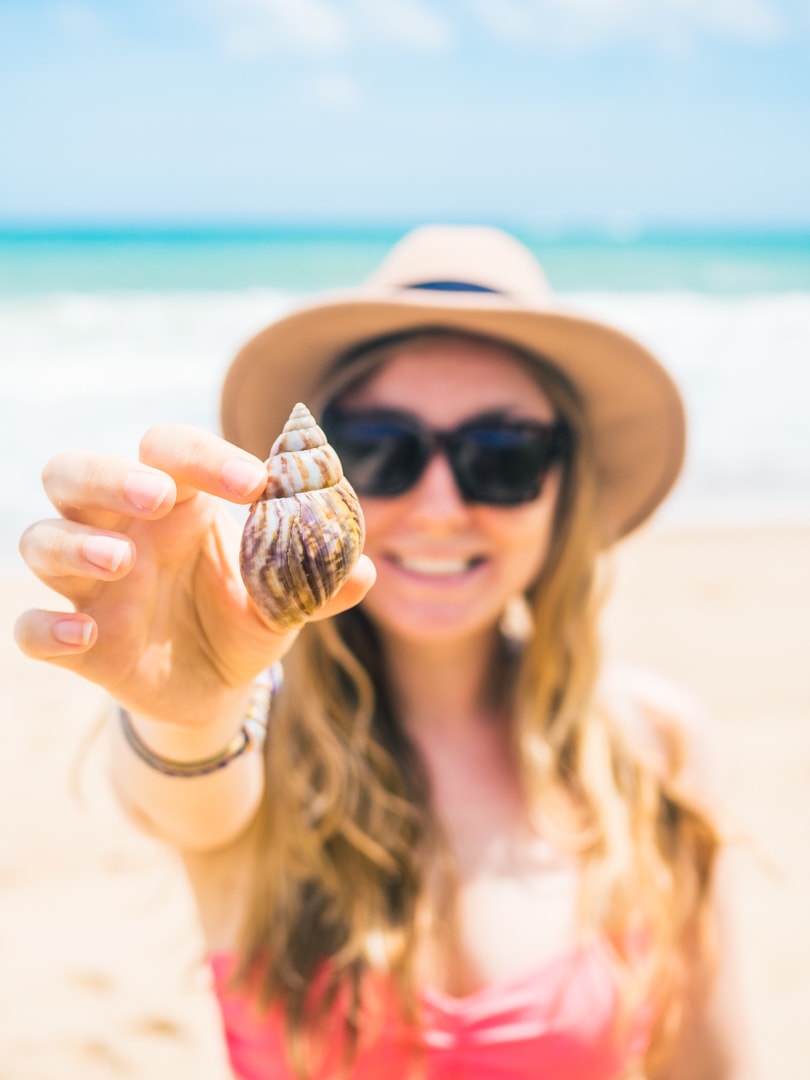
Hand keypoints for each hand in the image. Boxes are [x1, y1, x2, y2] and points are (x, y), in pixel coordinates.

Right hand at [14, 424, 375, 729]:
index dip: (203, 456)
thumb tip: (364, 571)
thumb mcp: (287, 602)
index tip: (256, 482)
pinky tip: (83, 637)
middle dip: (107, 476)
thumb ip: (320, 583)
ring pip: (41, 540)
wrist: (218, 688)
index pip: (167, 450)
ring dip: (73, 544)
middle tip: (157, 497)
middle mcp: (122, 531)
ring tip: (120, 562)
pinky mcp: (81, 642)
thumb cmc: (246, 617)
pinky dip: (45, 629)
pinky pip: (31, 628)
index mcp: (176, 503)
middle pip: (73, 473)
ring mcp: (93, 586)